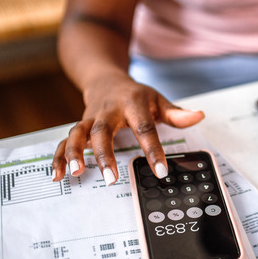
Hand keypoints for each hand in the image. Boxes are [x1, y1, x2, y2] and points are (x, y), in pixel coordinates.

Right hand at [51, 75, 204, 183]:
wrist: (106, 80)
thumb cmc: (135, 95)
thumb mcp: (158, 100)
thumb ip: (176, 113)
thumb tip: (199, 116)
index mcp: (132, 104)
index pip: (145, 128)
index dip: (153, 150)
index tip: (160, 171)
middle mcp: (108, 111)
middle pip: (103, 131)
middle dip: (105, 154)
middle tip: (111, 178)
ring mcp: (90, 119)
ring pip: (78, 134)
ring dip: (74, 153)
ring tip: (77, 173)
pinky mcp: (79, 127)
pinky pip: (64, 141)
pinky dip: (59, 157)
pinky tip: (58, 175)